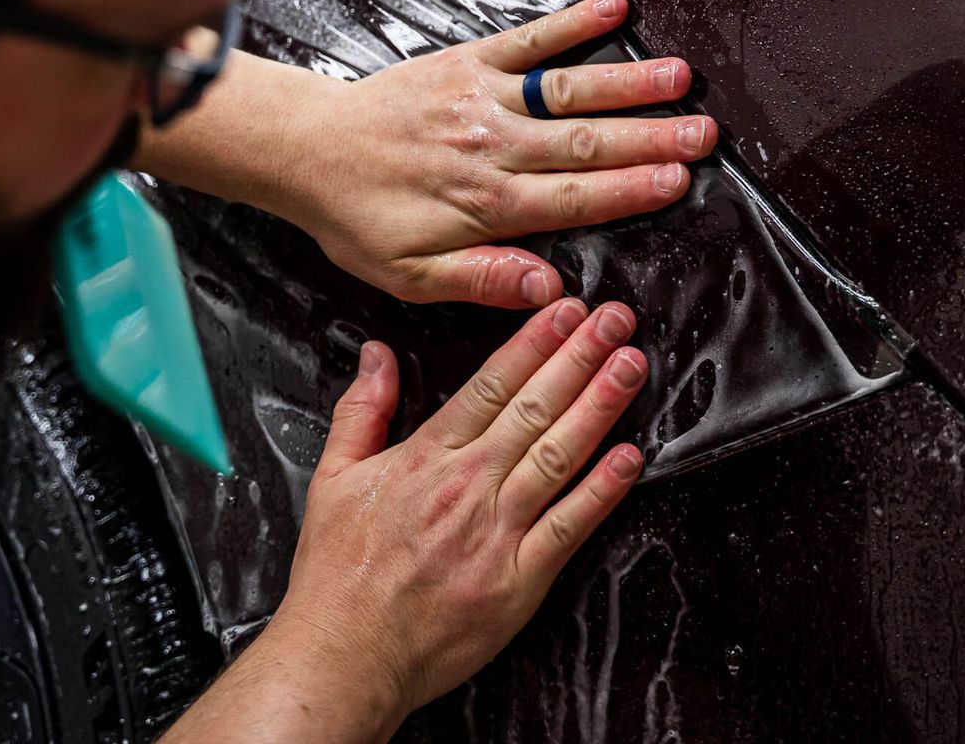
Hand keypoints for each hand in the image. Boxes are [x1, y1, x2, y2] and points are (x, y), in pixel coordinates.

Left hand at [133, 0, 718, 307]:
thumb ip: (484, 281)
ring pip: (567, 89)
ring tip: (680, 76)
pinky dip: (572, 21)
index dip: (632, 188)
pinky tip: (615, 8)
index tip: (680, 181)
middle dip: (652, 137)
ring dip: (628, 82)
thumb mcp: (411, 277)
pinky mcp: (468, 61)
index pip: (576, 198)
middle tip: (705, 132)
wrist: (307, 152)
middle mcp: (494, 146)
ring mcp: (484, 97)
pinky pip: (527, 39)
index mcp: (487, 205)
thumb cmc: (361, 219)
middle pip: (586, 142)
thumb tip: (552, 287)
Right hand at [165, 299, 645, 742]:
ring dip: (600, 406)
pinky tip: (631, 457)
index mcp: (426, 458)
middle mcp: (468, 487)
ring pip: (559, 455)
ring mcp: (497, 532)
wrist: (345, 656)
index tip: (567, 308)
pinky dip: (603, 490)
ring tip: (632, 365)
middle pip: (535, 409)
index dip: (535, 342)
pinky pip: (569, 526)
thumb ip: (362, 411)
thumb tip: (377, 354)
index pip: (491, 385)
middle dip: (581, 357)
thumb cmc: (337, 575)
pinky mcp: (519, 580)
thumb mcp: (332, 479)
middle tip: (617, 319)